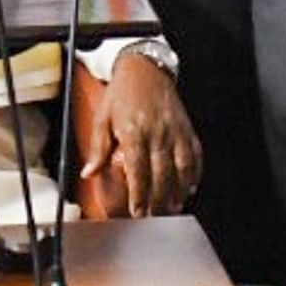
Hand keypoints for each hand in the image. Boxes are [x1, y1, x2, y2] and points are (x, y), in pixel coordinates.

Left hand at [82, 51, 202, 216]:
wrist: (144, 68)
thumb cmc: (122, 92)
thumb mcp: (102, 117)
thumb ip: (98, 148)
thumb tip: (89, 173)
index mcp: (134, 130)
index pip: (138, 170)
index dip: (139, 194)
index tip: (137, 212)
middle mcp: (157, 131)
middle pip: (161, 174)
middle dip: (159, 200)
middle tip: (155, 218)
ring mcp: (175, 130)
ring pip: (182, 167)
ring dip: (179, 191)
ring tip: (173, 207)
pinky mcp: (186, 127)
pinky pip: (195, 154)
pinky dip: (195, 173)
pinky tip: (190, 187)